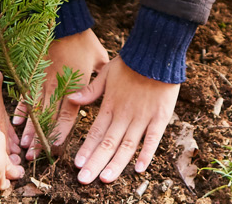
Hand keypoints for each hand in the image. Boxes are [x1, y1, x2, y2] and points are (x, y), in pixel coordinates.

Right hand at [12, 28, 108, 158]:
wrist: (65, 19)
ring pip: (35, 109)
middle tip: (33, 156)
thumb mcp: (100, 61)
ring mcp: (43, 79)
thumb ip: (100, 81)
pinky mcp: (33, 71)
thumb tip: (110, 94)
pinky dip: (22, 108)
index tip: (54, 149)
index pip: (67, 115)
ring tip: (24, 146)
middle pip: (48, 117)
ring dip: (29, 128)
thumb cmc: (85, 40)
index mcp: (76, 86)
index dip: (60, 133)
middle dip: (40, 138)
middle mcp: (58, 86)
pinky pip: (26, 93)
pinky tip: (17, 122)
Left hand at [68, 56, 179, 184]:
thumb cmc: (130, 62)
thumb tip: (71, 99)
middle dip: (96, 163)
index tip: (77, 164)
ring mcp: (142, 117)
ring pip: (127, 145)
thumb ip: (91, 90)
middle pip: (108, 144)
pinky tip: (139, 169)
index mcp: (110, 105)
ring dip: (116, 164)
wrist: (156, 52)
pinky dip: (146, 154)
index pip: (96, 132)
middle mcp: (124, 115)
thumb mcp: (107, 73)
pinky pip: (153, 139)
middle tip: (84, 180)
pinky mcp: (160, 117)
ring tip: (105, 179)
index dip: (87, 149)